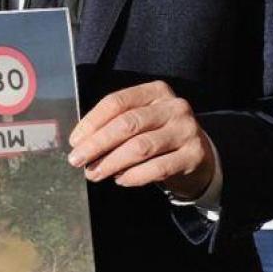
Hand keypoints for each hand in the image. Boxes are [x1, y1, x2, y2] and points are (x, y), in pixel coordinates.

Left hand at [68, 80, 215, 198]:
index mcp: (155, 92)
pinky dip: (134, 176)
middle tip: (77, 160)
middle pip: (127, 124)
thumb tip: (80, 142)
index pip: (116, 102)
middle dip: (97, 144)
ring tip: (94, 173)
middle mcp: (174, 107)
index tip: (74, 141)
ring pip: (140, 147)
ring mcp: (187, 130)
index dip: (91, 122)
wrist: (198, 156)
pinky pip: (157, 168)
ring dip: (111, 163)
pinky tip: (120, 180)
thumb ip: (113, 125)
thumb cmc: (157, 135)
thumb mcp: (140, 121)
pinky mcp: (194, 155)